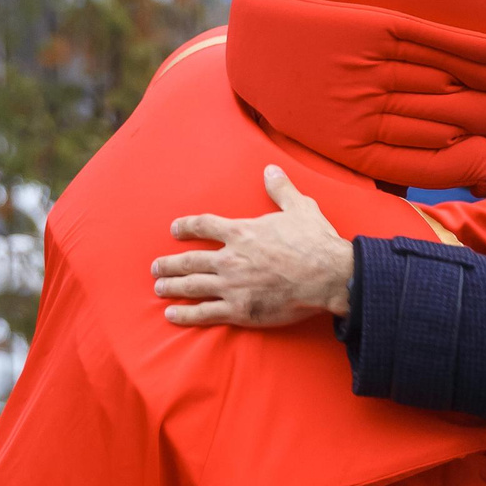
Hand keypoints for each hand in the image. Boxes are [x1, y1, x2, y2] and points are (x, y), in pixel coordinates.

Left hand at [151, 166, 353, 327]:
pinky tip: (171, 314)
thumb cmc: (316, 242)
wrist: (329, 276)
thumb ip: (281, 189)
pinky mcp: (240, 309)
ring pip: (192, 286)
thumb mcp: (300, 208)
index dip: (186, 226)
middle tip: (156, 267)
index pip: (204, 225)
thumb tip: (271, 170)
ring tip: (159, 287)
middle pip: (190, 259)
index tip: (175, 230)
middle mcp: (230, 258)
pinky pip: (204, 312)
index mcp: (242, 232)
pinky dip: (186, 314)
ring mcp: (232, 285)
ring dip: (172, 286)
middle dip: (169, 263)